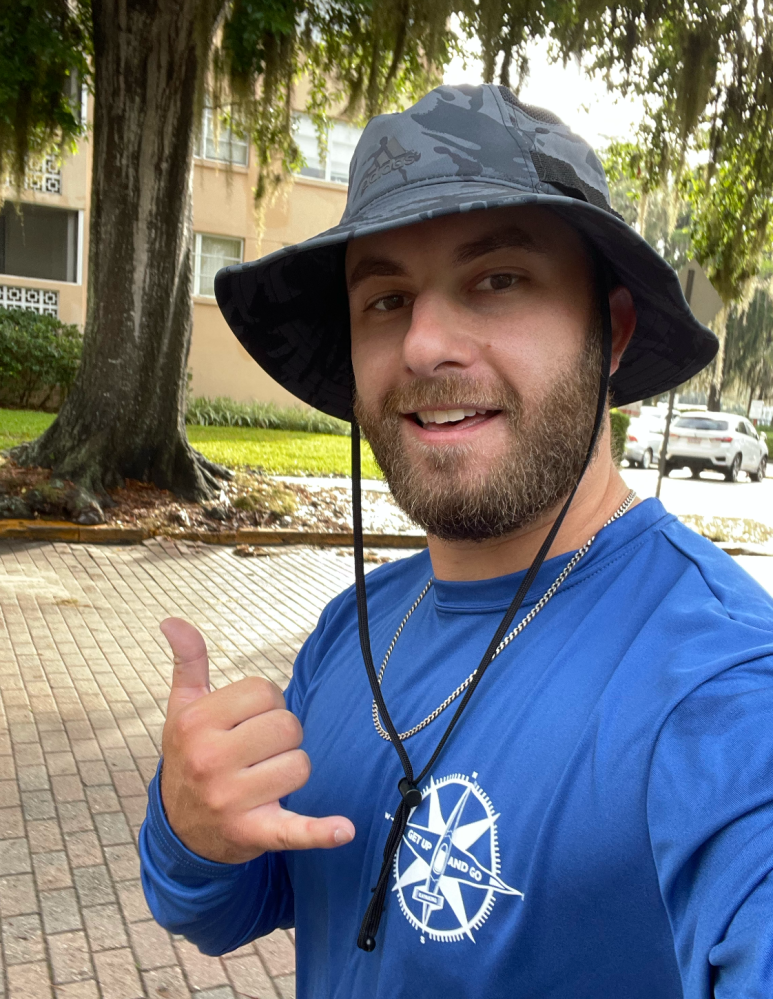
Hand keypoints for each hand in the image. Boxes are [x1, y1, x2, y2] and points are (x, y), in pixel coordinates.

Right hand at [158, 618, 354, 863]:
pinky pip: (294, 829)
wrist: (179, 830)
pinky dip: (320, 832)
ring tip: (264, 779)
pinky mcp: (254, 832)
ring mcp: (230, 799)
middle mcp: (210, 760)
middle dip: (282, 737)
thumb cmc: (189, 757)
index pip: (265, 692)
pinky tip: (343, 830)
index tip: (246, 723)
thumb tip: (172, 620)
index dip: (265, 704)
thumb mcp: (181, 709)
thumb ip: (187, 662)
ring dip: (291, 770)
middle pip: (288, 727)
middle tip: (258, 753)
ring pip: (300, 765)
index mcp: (196, 723)